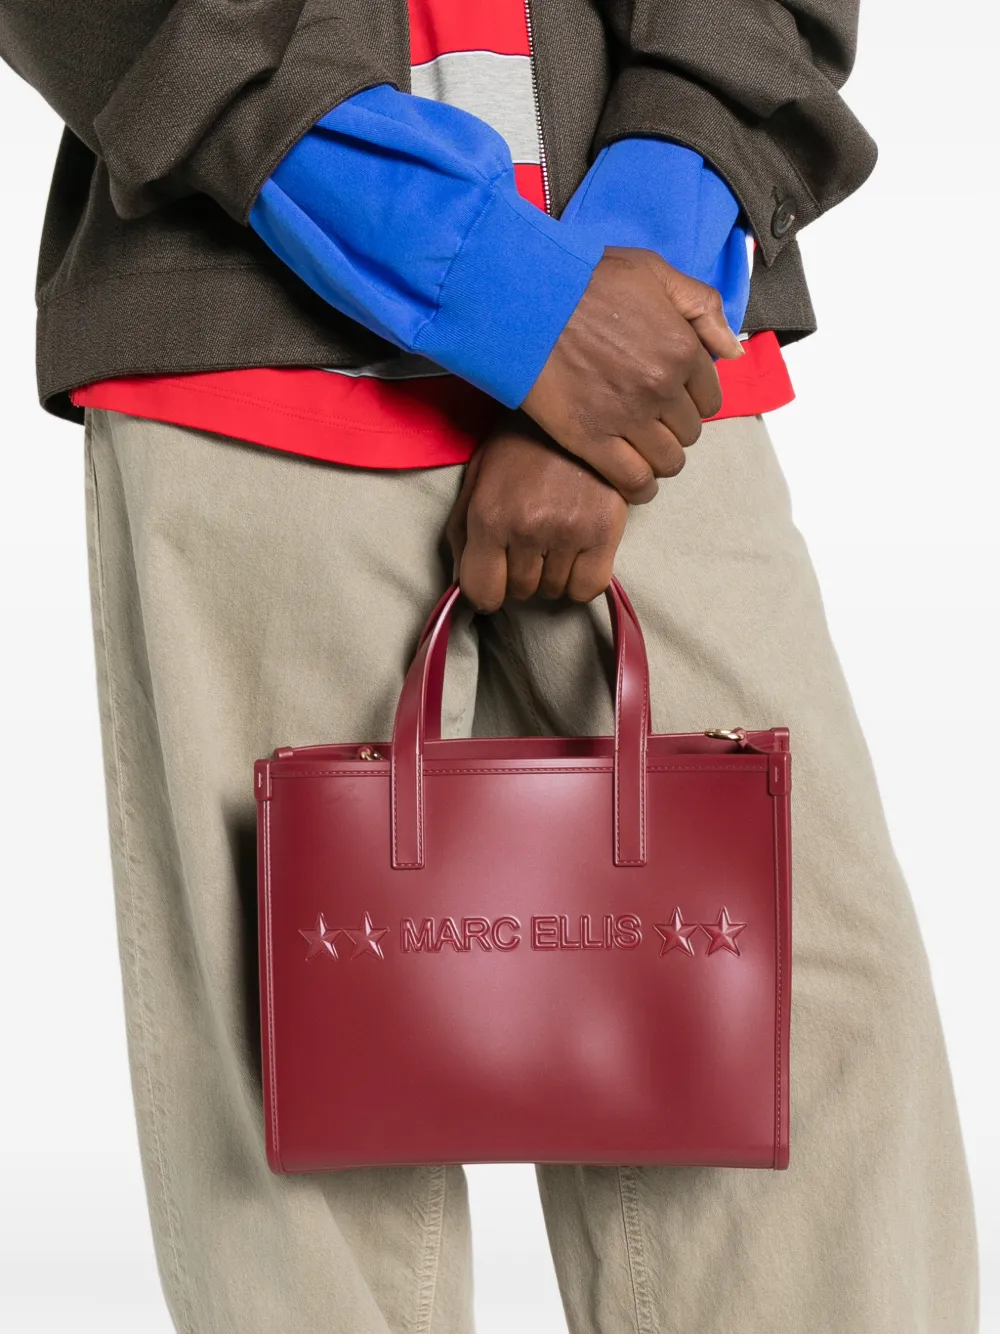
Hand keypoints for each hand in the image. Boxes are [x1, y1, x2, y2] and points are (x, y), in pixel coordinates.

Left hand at [446, 415, 628, 611]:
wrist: (575, 404)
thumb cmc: (519, 443)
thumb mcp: (477, 479)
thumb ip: (463, 534)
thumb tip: (461, 585)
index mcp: (489, 516)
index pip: (481, 592)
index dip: (485, 592)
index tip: (494, 580)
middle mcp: (527, 529)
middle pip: (519, 592)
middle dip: (519, 575)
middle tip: (528, 544)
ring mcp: (568, 532)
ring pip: (554, 591)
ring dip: (550, 575)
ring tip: (554, 539)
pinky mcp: (605, 531)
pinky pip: (588, 587)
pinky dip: (580, 580)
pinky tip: (577, 556)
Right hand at [522, 246, 743, 503]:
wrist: (524, 300)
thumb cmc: (584, 280)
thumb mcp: (653, 271)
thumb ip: (702, 306)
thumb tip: (733, 351)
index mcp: (681, 349)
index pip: (709, 398)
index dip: (692, 401)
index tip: (674, 398)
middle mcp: (661, 387)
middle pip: (689, 433)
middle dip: (675, 429)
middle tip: (652, 421)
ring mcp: (627, 417)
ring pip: (666, 461)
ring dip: (660, 460)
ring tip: (644, 451)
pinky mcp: (591, 439)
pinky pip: (633, 480)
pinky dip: (641, 488)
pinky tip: (637, 485)